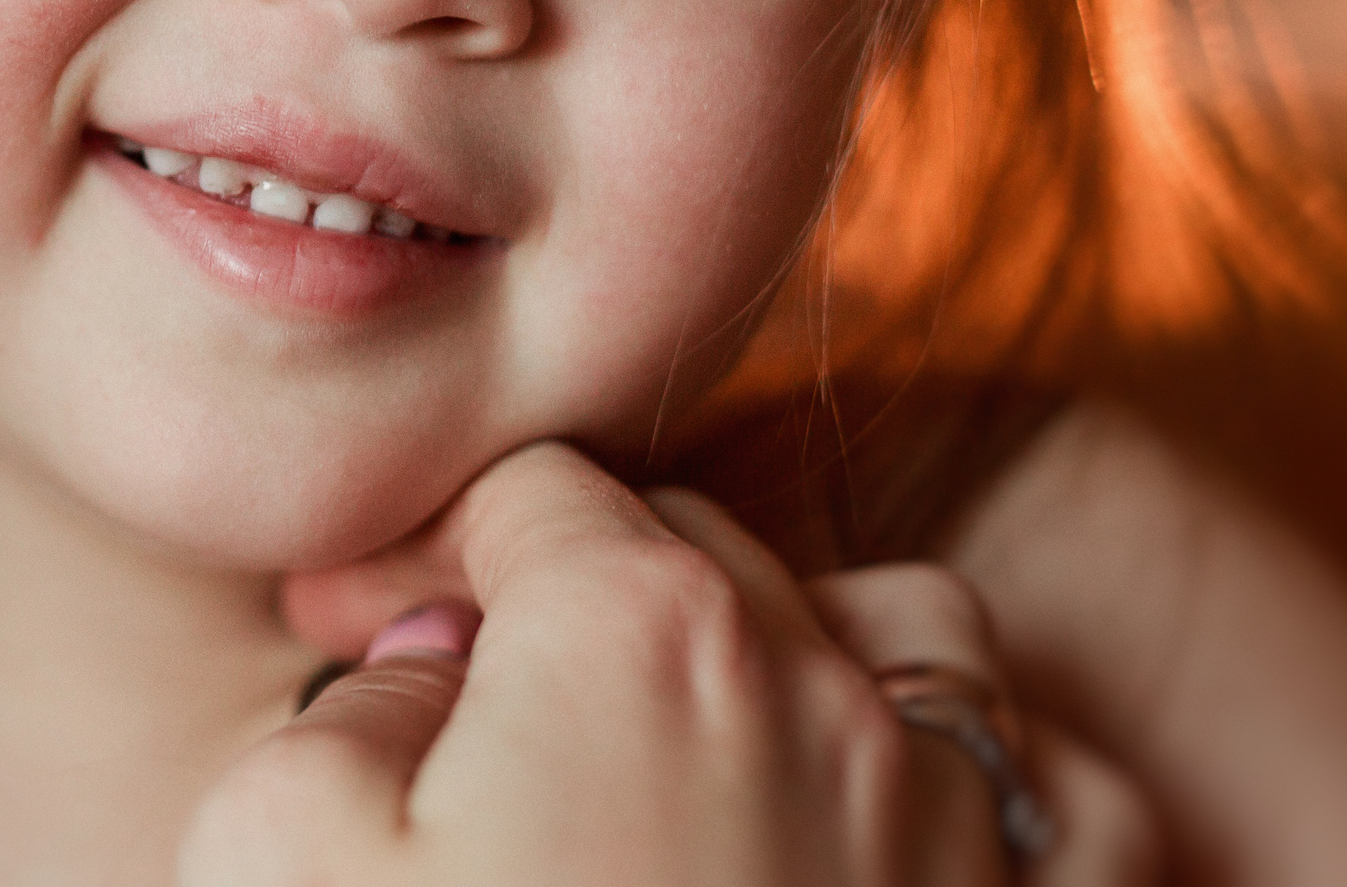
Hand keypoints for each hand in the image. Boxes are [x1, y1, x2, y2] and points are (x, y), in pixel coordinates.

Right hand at [180, 442, 1159, 885]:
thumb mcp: (283, 855)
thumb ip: (352, 706)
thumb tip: (432, 664)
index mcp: (640, 628)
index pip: (533, 494)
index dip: (433, 554)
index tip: (364, 630)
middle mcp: (823, 687)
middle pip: (697, 549)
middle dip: (584, 599)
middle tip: (487, 712)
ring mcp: (959, 823)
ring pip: (903, 632)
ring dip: (801, 650)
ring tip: (703, 748)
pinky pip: (1063, 792)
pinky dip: (994, 779)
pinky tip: (901, 829)